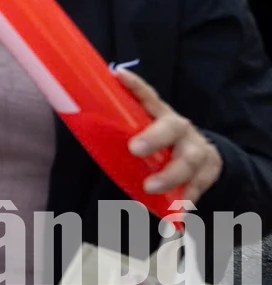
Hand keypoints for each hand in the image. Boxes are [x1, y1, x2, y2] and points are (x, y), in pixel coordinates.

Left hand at [117, 66, 221, 201]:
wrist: (204, 158)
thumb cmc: (160, 142)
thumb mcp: (144, 130)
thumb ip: (120, 129)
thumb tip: (76, 121)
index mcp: (160, 113)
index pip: (148, 95)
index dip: (135, 85)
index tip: (119, 75)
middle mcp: (180, 128)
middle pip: (172, 127)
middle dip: (154, 137)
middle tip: (134, 149)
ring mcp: (197, 149)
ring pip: (189, 159)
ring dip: (170, 175)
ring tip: (151, 188)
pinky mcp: (208, 172)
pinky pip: (198, 185)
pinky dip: (186, 198)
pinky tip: (177, 210)